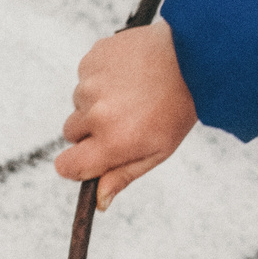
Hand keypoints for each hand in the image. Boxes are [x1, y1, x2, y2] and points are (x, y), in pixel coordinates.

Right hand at [53, 21, 197, 209]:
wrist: (192, 57)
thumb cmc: (177, 108)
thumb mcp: (158, 151)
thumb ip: (123, 176)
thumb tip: (98, 201)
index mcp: (112, 142)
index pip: (66, 166)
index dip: (75, 164)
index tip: (89, 157)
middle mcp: (96, 114)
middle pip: (71, 132)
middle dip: (89, 130)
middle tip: (124, 118)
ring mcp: (91, 83)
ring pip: (79, 102)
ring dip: (96, 100)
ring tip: (131, 92)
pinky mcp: (92, 58)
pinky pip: (85, 75)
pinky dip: (101, 76)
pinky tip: (128, 73)